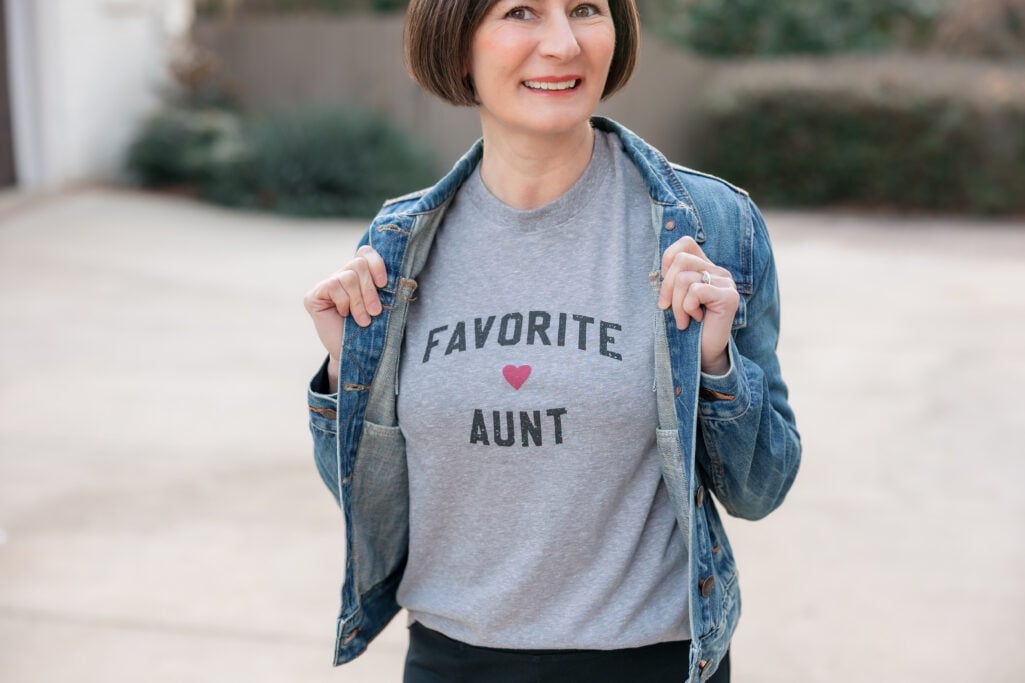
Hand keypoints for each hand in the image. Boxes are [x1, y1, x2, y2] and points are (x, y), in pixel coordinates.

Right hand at [303, 245, 387, 386]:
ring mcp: (326, 285)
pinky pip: (334, 286)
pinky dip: (344, 302)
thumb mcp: (381, 305)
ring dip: (359, 301)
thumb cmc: (371, 331)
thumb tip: (399, 273)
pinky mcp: (313, 295)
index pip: (365, 253)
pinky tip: (343, 315)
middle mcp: (341, 276)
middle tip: (375, 312)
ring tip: (363, 320)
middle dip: (370, 290)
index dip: (376, 264)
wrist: (354, 355)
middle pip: (358, 264)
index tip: (384, 284)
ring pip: (348, 276)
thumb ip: (383, 287)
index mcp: (359, 276)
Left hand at [657, 236, 738, 374]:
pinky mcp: (729, 296)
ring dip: (676, 304)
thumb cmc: (687, 325)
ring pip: (685, 278)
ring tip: (683, 319)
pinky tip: (695, 319)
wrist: (703, 353)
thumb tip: (659, 269)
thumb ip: (671, 278)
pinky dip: (688, 308)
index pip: (686, 243)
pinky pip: (696, 291)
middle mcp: (719, 271)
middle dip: (666, 287)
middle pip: (681, 260)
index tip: (665, 283)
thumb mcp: (674, 297)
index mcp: (706, 267)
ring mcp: (726, 283)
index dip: (668, 258)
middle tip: (666, 308)